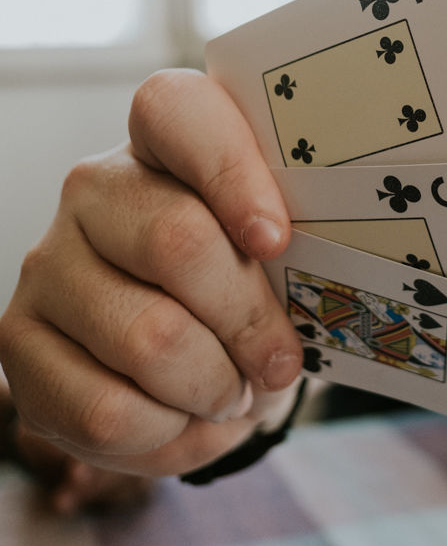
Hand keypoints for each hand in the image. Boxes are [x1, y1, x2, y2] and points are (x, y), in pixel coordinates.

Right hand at [0, 69, 302, 477]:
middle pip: (177, 241)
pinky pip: (105, 409)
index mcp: (162, 141)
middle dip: (248, 320)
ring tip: (230, 389)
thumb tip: (317, 259)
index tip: (276, 240)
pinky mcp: (19, 341)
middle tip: (279, 359)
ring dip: (212, 386)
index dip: (230, 171)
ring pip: (146, 338)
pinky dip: (166, 432)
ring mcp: (48, 263)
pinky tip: (181, 416)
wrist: (200, 360)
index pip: (177, 112)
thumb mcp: (286, 255)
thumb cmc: (250, 290)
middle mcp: (94, 188)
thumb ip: (298, 236)